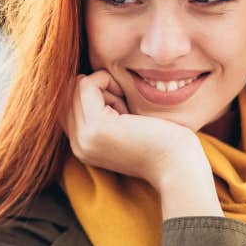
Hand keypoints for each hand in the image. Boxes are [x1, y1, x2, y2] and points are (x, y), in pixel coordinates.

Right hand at [64, 71, 221, 217]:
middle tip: (124, 103)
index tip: (121, 104)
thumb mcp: (123, 127)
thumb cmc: (161, 143)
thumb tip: (85, 80)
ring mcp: (84, 137)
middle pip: (68, 95)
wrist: (177, 165)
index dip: (92, 96)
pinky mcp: (96, 127)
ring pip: (76, 87)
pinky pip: (86, 85)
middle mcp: (77, 145)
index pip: (68, 106)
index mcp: (82, 147)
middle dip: (96, 89)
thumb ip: (102, 111)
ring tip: (126, 106)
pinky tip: (126, 100)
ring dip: (103, 87)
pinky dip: (106, 81)